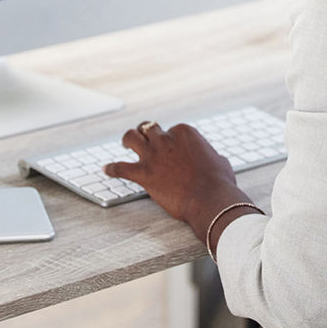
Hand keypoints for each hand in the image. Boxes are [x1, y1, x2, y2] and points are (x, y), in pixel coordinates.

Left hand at [104, 121, 241, 224]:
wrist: (210, 199)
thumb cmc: (219, 182)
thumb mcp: (220, 161)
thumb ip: (211, 156)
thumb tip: (214, 160)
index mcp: (184, 132)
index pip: (171, 130)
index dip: (171, 141)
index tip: (172, 150)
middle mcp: (166, 139)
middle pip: (149, 128)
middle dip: (146, 132)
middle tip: (145, 138)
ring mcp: (153, 155)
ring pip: (131, 137)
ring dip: (128, 139)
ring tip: (125, 144)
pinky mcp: (143, 173)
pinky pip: (120, 168)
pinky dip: (112, 169)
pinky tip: (106, 169)